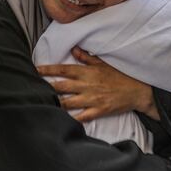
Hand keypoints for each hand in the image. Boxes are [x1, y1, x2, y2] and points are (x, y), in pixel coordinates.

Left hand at [37, 46, 158, 122]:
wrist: (138, 91)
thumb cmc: (120, 76)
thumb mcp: (104, 63)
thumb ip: (87, 58)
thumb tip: (73, 50)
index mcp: (87, 72)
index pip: (63, 69)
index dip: (48, 69)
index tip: (35, 70)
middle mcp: (87, 85)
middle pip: (61, 86)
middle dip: (46, 87)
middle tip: (31, 88)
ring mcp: (92, 99)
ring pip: (67, 102)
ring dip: (54, 103)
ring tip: (42, 104)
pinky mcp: (98, 110)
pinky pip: (81, 116)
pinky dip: (70, 119)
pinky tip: (60, 120)